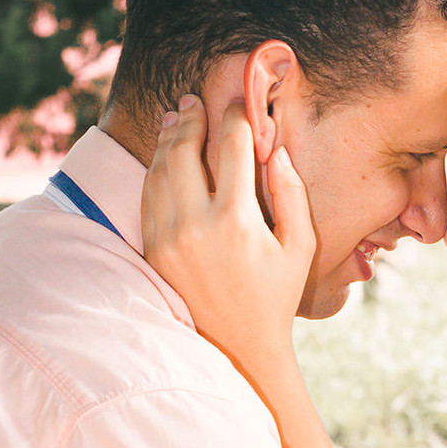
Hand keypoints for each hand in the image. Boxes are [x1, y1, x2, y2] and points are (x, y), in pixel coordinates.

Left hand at [142, 95, 314, 379]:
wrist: (238, 346)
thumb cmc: (276, 296)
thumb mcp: (299, 247)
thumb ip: (292, 195)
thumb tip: (278, 151)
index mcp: (236, 220)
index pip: (231, 147)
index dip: (235, 118)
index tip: (240, 104)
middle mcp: (194, 224)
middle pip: (183, 150)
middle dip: (189, 119)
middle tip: (193, 101)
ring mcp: (167, 237)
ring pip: (158, 170)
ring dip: (167, 140)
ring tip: (175, 120)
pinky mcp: (152, 250)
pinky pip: (148, 197)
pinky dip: (156, 171)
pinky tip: (165, 158)